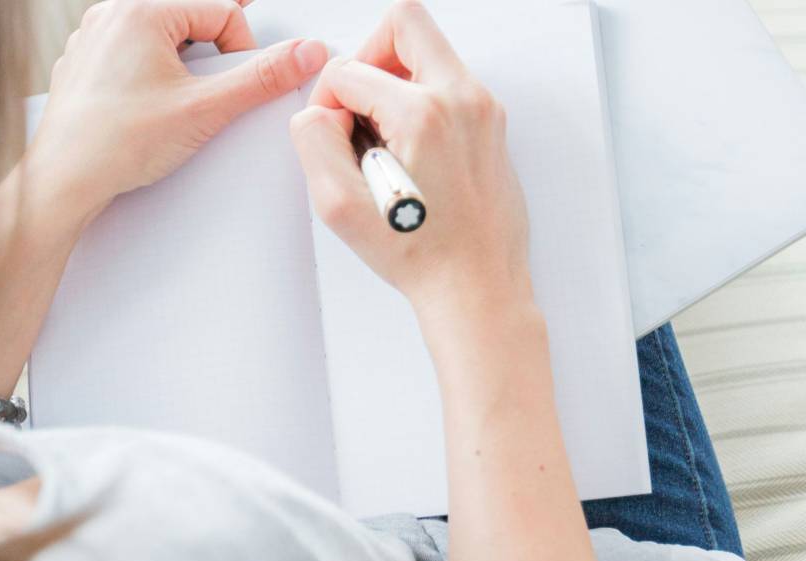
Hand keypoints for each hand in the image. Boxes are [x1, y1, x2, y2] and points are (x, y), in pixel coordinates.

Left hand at [28, 0, 328, 228]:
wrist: (63, 181)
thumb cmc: (115, 143)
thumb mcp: (205, 109)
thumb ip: (262, 78)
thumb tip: (303, 54)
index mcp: (141, 10)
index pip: (221, 11)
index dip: (241, 51)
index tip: (233, 86)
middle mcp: (112, 14)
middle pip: (190, 21)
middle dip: (208, 59)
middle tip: (202, 97)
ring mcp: (93, 37)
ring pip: (161, 39)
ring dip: (180, 68)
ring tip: (171, 107)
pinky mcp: (83, 63)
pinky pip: (132, 55)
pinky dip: (149, 77)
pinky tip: (147, 112)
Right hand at [289, 0, 528, 317]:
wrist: (477, 289)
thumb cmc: (422, 256)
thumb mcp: (340, 206)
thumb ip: (314, 141)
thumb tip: (321, 113)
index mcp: (424, 113)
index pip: (350, 70)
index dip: (326, 100)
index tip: (333, 136)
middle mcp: (462, 100)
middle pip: (405, 23)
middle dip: (367, 56)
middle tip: (357, 103)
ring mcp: (484, 110)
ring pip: (429, 53)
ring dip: (394, 81)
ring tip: (383, 137)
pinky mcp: (492, 126)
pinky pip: (448, 86)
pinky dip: (420, 103)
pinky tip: (408, 153)